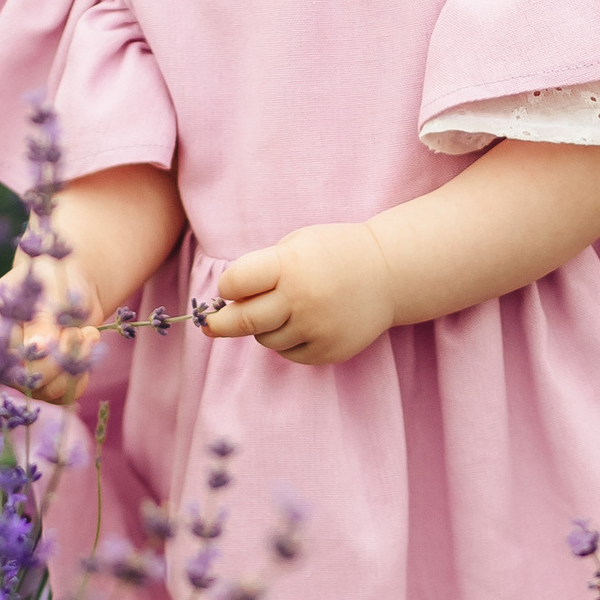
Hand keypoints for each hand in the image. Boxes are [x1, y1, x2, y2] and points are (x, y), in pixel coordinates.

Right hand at [0, 246, 100, 405]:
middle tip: (74, 333)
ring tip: (86, 333)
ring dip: (71, 366)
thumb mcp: (48, 284)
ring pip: (42, 391)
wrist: (75, 280)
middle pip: (14, 378)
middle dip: (51, 361)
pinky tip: (90, 342)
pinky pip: (63, 394)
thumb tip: (40, 347)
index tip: (28, 341)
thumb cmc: (53, 274)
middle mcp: (3, 353)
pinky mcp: (50, 379)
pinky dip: (81, 373)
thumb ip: (43, 315)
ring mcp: (25, 370)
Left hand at [204, 221, 396, 366]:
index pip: (235, 283)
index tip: (227, 289)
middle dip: (220, 324)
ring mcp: (316, 329)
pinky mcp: (328, 351)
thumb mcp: (296, 246)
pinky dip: (289, 341)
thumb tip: (225, 303)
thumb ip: (261, 270)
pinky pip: (290, 353)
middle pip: (242, 321)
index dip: (227, 287)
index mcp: (289, 266)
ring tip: (285, 309)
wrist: (388, 274)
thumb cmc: (332, 254)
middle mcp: (301, 299)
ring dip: (264, 328)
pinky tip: (307, 322)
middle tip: (211, 324)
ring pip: (265, 340)